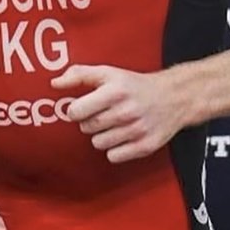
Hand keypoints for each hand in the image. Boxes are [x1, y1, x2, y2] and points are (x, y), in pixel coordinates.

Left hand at [51, 64, 179, 163]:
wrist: (174, 97)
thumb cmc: (135, 85)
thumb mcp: (109, 73)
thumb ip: (79, 75)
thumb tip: (55, 83)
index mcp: (115, 91)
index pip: (76, 111)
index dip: (76, 110)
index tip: (84, 107)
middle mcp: (127, 111)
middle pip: (87, 128)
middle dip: (90, 122)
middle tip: (103, 114)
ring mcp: (137, 130)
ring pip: (98, 144)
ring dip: (102, 136)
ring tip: (115, 124)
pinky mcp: (145, 146)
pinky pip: (113, 156)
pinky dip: (116, 149)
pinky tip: (124, 136)